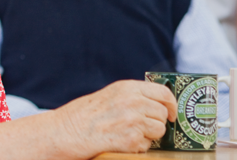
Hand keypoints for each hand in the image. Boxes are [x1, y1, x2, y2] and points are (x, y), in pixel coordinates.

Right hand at [52, 80, 176, 158]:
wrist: (64, 132)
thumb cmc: (82, 116)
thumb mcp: (108, 96)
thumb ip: (131, 96)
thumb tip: (157, 105)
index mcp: (126, 88)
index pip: (163, 93)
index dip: (171, 105)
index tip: (171, 113)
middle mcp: (132, 102)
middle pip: (162, 114)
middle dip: (155, 123)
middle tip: (140, 127)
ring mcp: (132, 121)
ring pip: (158, 131)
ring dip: (147, 136)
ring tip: (127, 135)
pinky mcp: (130, 140)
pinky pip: (147, 146)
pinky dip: (136, 147)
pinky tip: (120, 143)